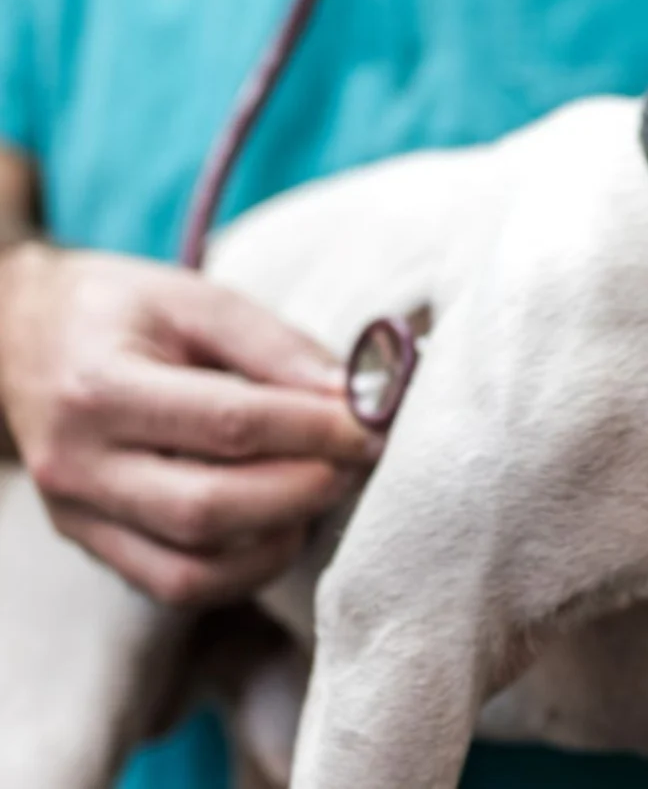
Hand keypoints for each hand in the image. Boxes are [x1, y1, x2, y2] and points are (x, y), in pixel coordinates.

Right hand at [0, 244, 379, 605]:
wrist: (18, 338)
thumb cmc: (118, 312)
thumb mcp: (196, 299)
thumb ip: (278, 347)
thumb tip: (358, 396)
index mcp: (99, 388)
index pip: (230, 424)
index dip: (317, 430)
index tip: (375, 423)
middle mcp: (78, 465)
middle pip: (212, 509)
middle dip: (307, 488)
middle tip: (361, 458)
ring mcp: (79, 518)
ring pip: (194, 570)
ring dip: (282, 536)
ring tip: (325, 485)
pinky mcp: (93, 546)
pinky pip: (178, 587)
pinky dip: (246, 568)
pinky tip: (284, 521)